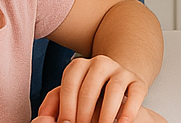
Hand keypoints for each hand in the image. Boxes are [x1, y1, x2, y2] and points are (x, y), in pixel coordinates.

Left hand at [32, 55, 149, 122]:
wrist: (116, 89)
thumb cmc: (85, 99)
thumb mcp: (66, 100)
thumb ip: (52, 107)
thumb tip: (42, 119)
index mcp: (79, 67)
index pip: (70, 82)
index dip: (66, 106)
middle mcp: (100, 64)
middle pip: (90, 87)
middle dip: (84, 114)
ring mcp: (121, 71)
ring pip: (114, 88)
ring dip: (105, 114)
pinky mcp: (138, 82)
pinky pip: (136, 92)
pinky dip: (129, 110)